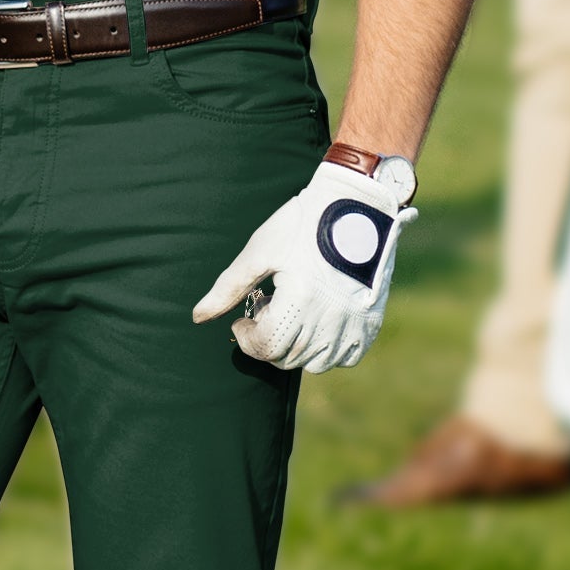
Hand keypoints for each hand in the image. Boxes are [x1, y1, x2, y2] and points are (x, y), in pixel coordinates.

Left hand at [192, 156, 418, 373]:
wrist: (356, 205)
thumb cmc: (302, 224)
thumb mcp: (260, 251)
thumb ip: (229, 288)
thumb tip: (198, 317)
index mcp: (300, 300)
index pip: (266, 346)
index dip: (246, 338)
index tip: (242, 320)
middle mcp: (329, 318)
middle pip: (287, 358)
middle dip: (267, 341)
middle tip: (266, 309)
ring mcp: (353, 323)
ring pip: (315, 363)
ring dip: (294, 348)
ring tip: (291, 314)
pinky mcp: (371, 322)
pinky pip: (346, 357)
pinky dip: (327, 350)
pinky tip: (317, 323)